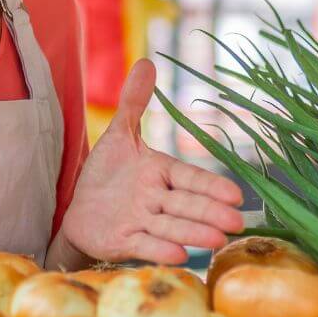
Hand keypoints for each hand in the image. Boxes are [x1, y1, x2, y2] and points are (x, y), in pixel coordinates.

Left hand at [58, 59, 245, 264]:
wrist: (80, 210)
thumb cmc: (107, 174)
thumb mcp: (119, 136)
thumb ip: (134, 103)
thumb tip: (147, 62)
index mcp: (160, 172)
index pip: (189, 178)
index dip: (211, 186)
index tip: (235, 194)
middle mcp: (156, 199)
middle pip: (186, 205)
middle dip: (210, 212)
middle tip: (237, 222)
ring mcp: (142, 222)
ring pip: (171, 226)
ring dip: (193, 233)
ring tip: (217, 240)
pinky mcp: (123, 242)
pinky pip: (144, 245)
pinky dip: (160, 249)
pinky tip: (179, 254)